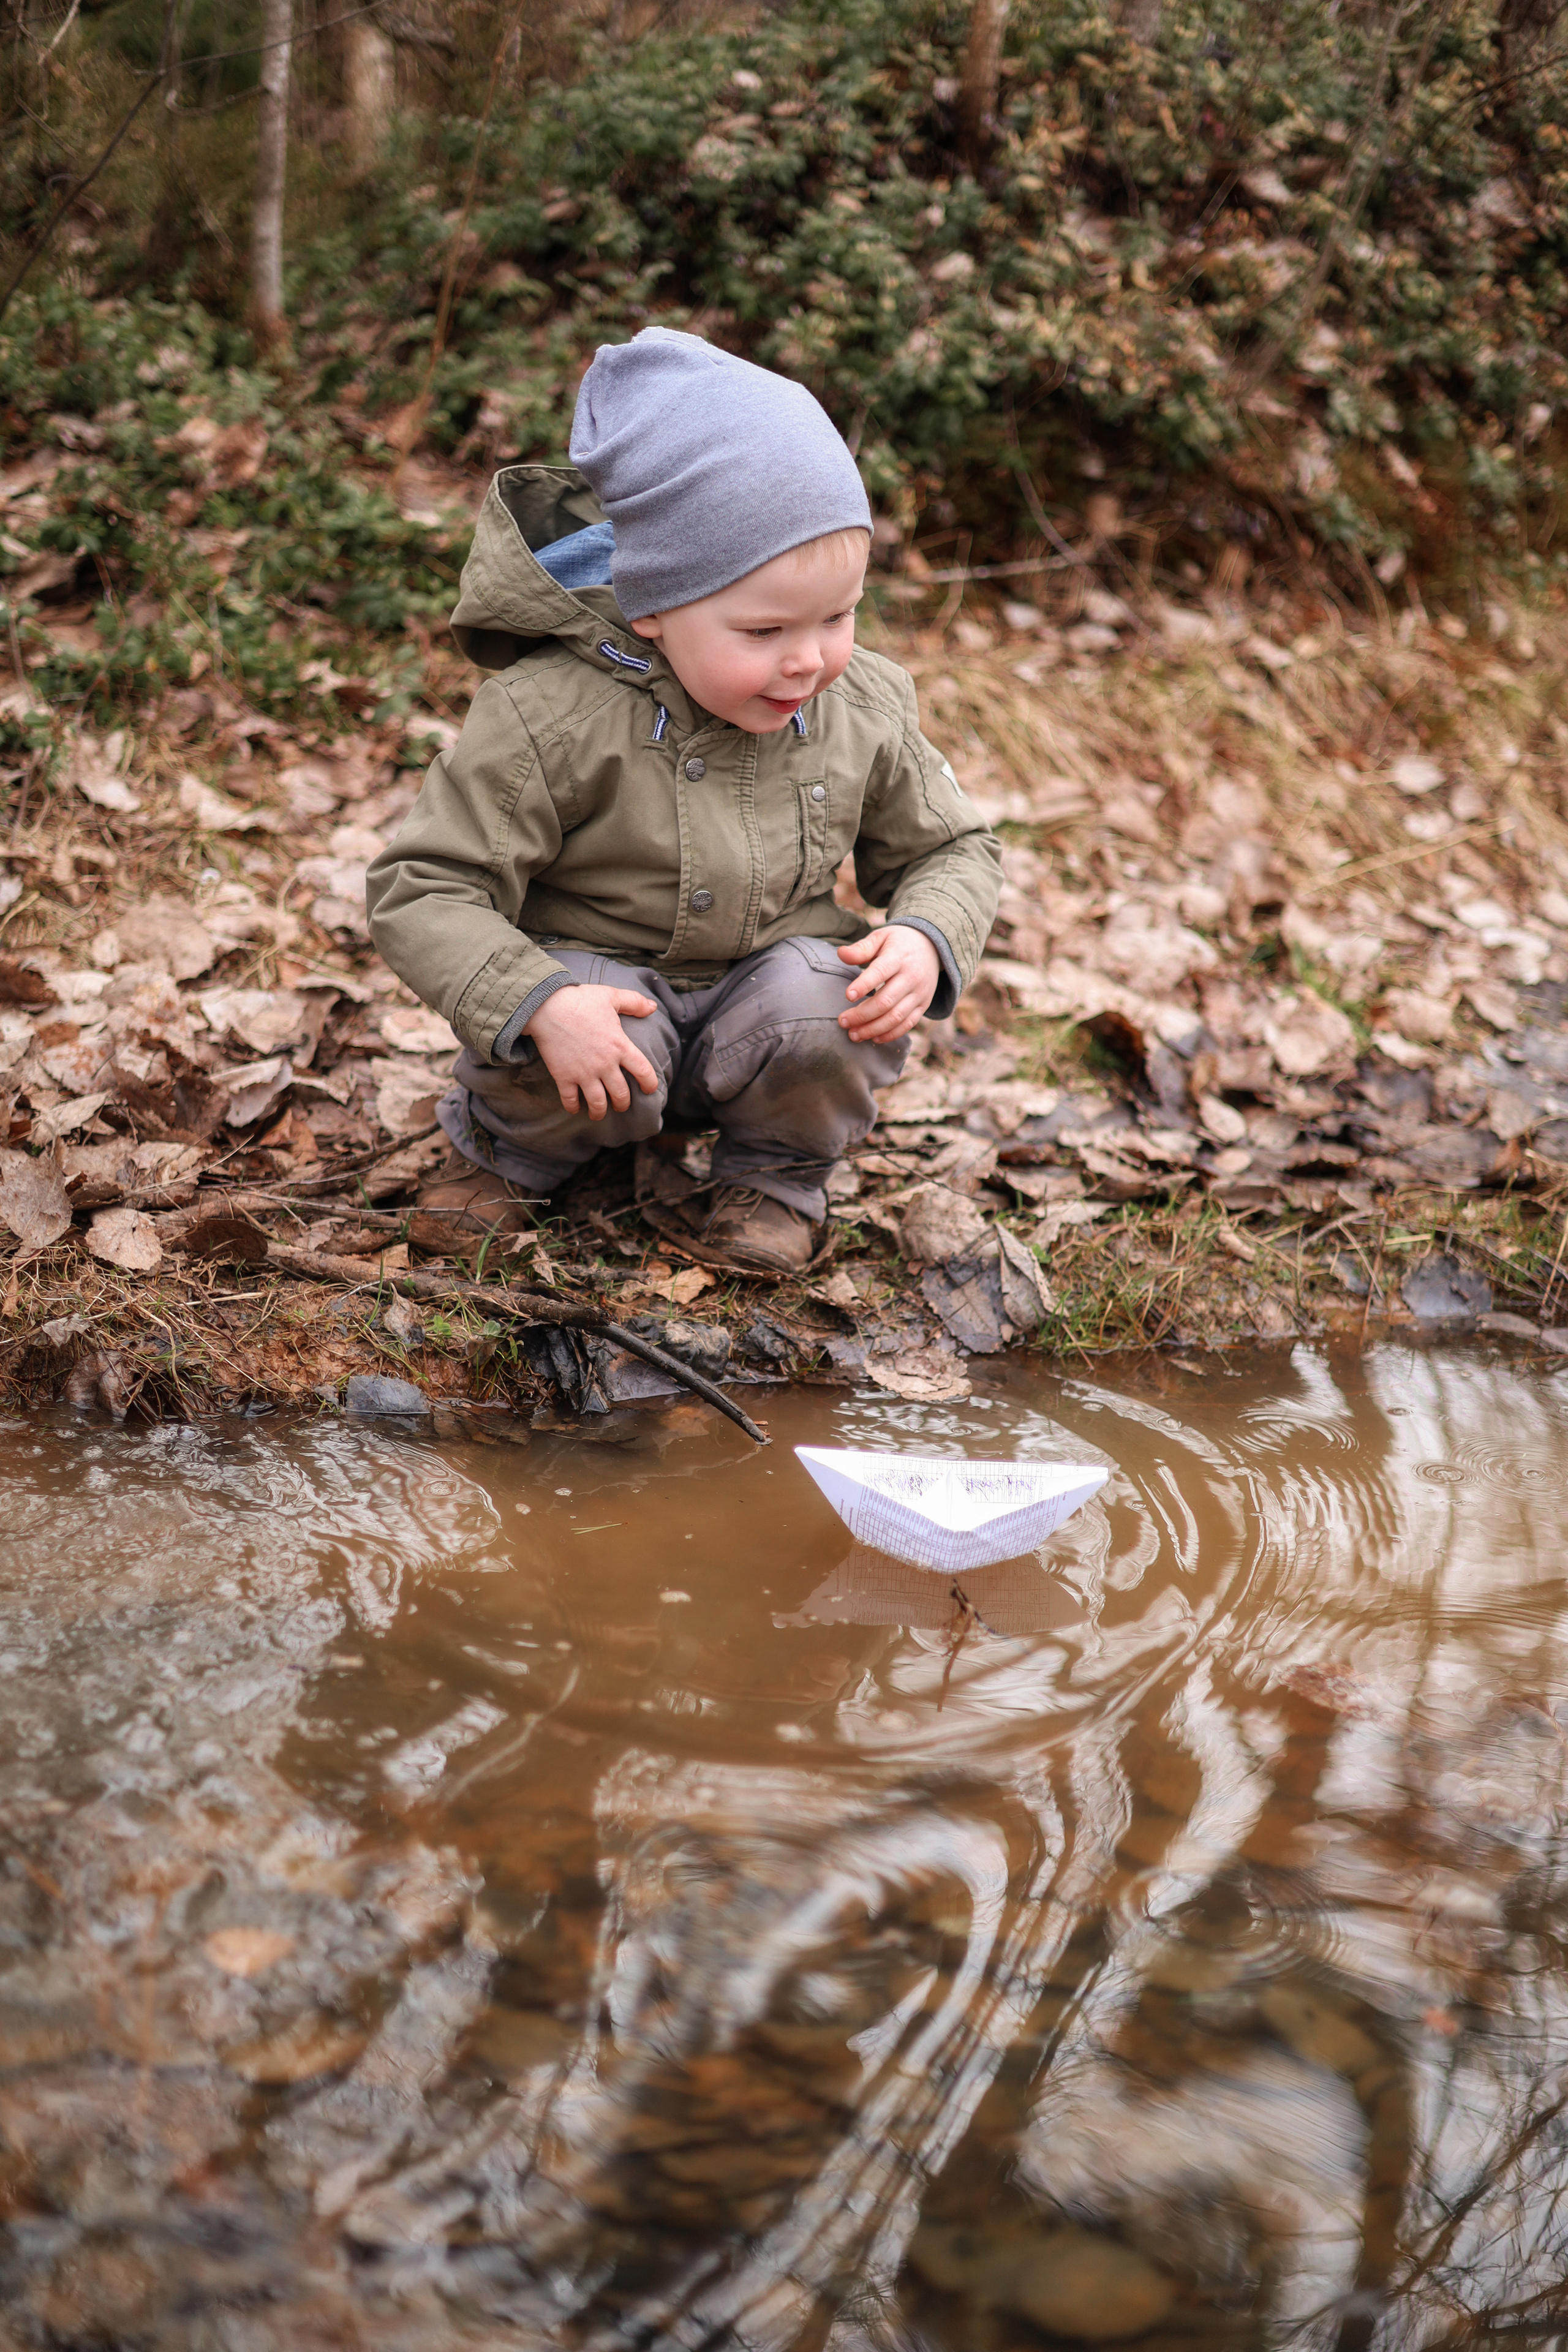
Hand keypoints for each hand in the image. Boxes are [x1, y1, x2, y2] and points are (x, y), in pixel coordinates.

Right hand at [526, 984, 661, 1117]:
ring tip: (598, 1114)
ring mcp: (584, 1073)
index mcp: (620, 1046)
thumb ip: (634, 1002)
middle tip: (620, 1104)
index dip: (650, 1084)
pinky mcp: (564, 1077)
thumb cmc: (580, 1000)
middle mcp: (605, 1064)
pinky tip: (575, 1109)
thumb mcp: (611, 996)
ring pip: (598, 1103)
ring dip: (600, 1112)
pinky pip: (571, 1100)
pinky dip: (573, 1108)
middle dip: (623, 1104)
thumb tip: (653, 1006)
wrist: (547, 1006)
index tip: (649, 1089)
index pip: (644, 1072)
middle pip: (621, 1095)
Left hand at [837, 926, 940, 1043]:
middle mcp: (911, 977)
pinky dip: (891, 1034)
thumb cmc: (898, 942)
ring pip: (896, 1017)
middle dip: (862, 1015)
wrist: (932, 946)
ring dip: (873, 1029)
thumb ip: (861, 948)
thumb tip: (841, 954)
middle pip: (886, 1001)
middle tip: (842, 1022)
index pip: (880, 972)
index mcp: (898, 957)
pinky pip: (907, 1024)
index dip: (863, 985)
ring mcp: (919, 993)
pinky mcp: (923, 1005)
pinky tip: (874, 1038)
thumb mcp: (881, 937)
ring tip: (853, 1035)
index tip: (847, 996)